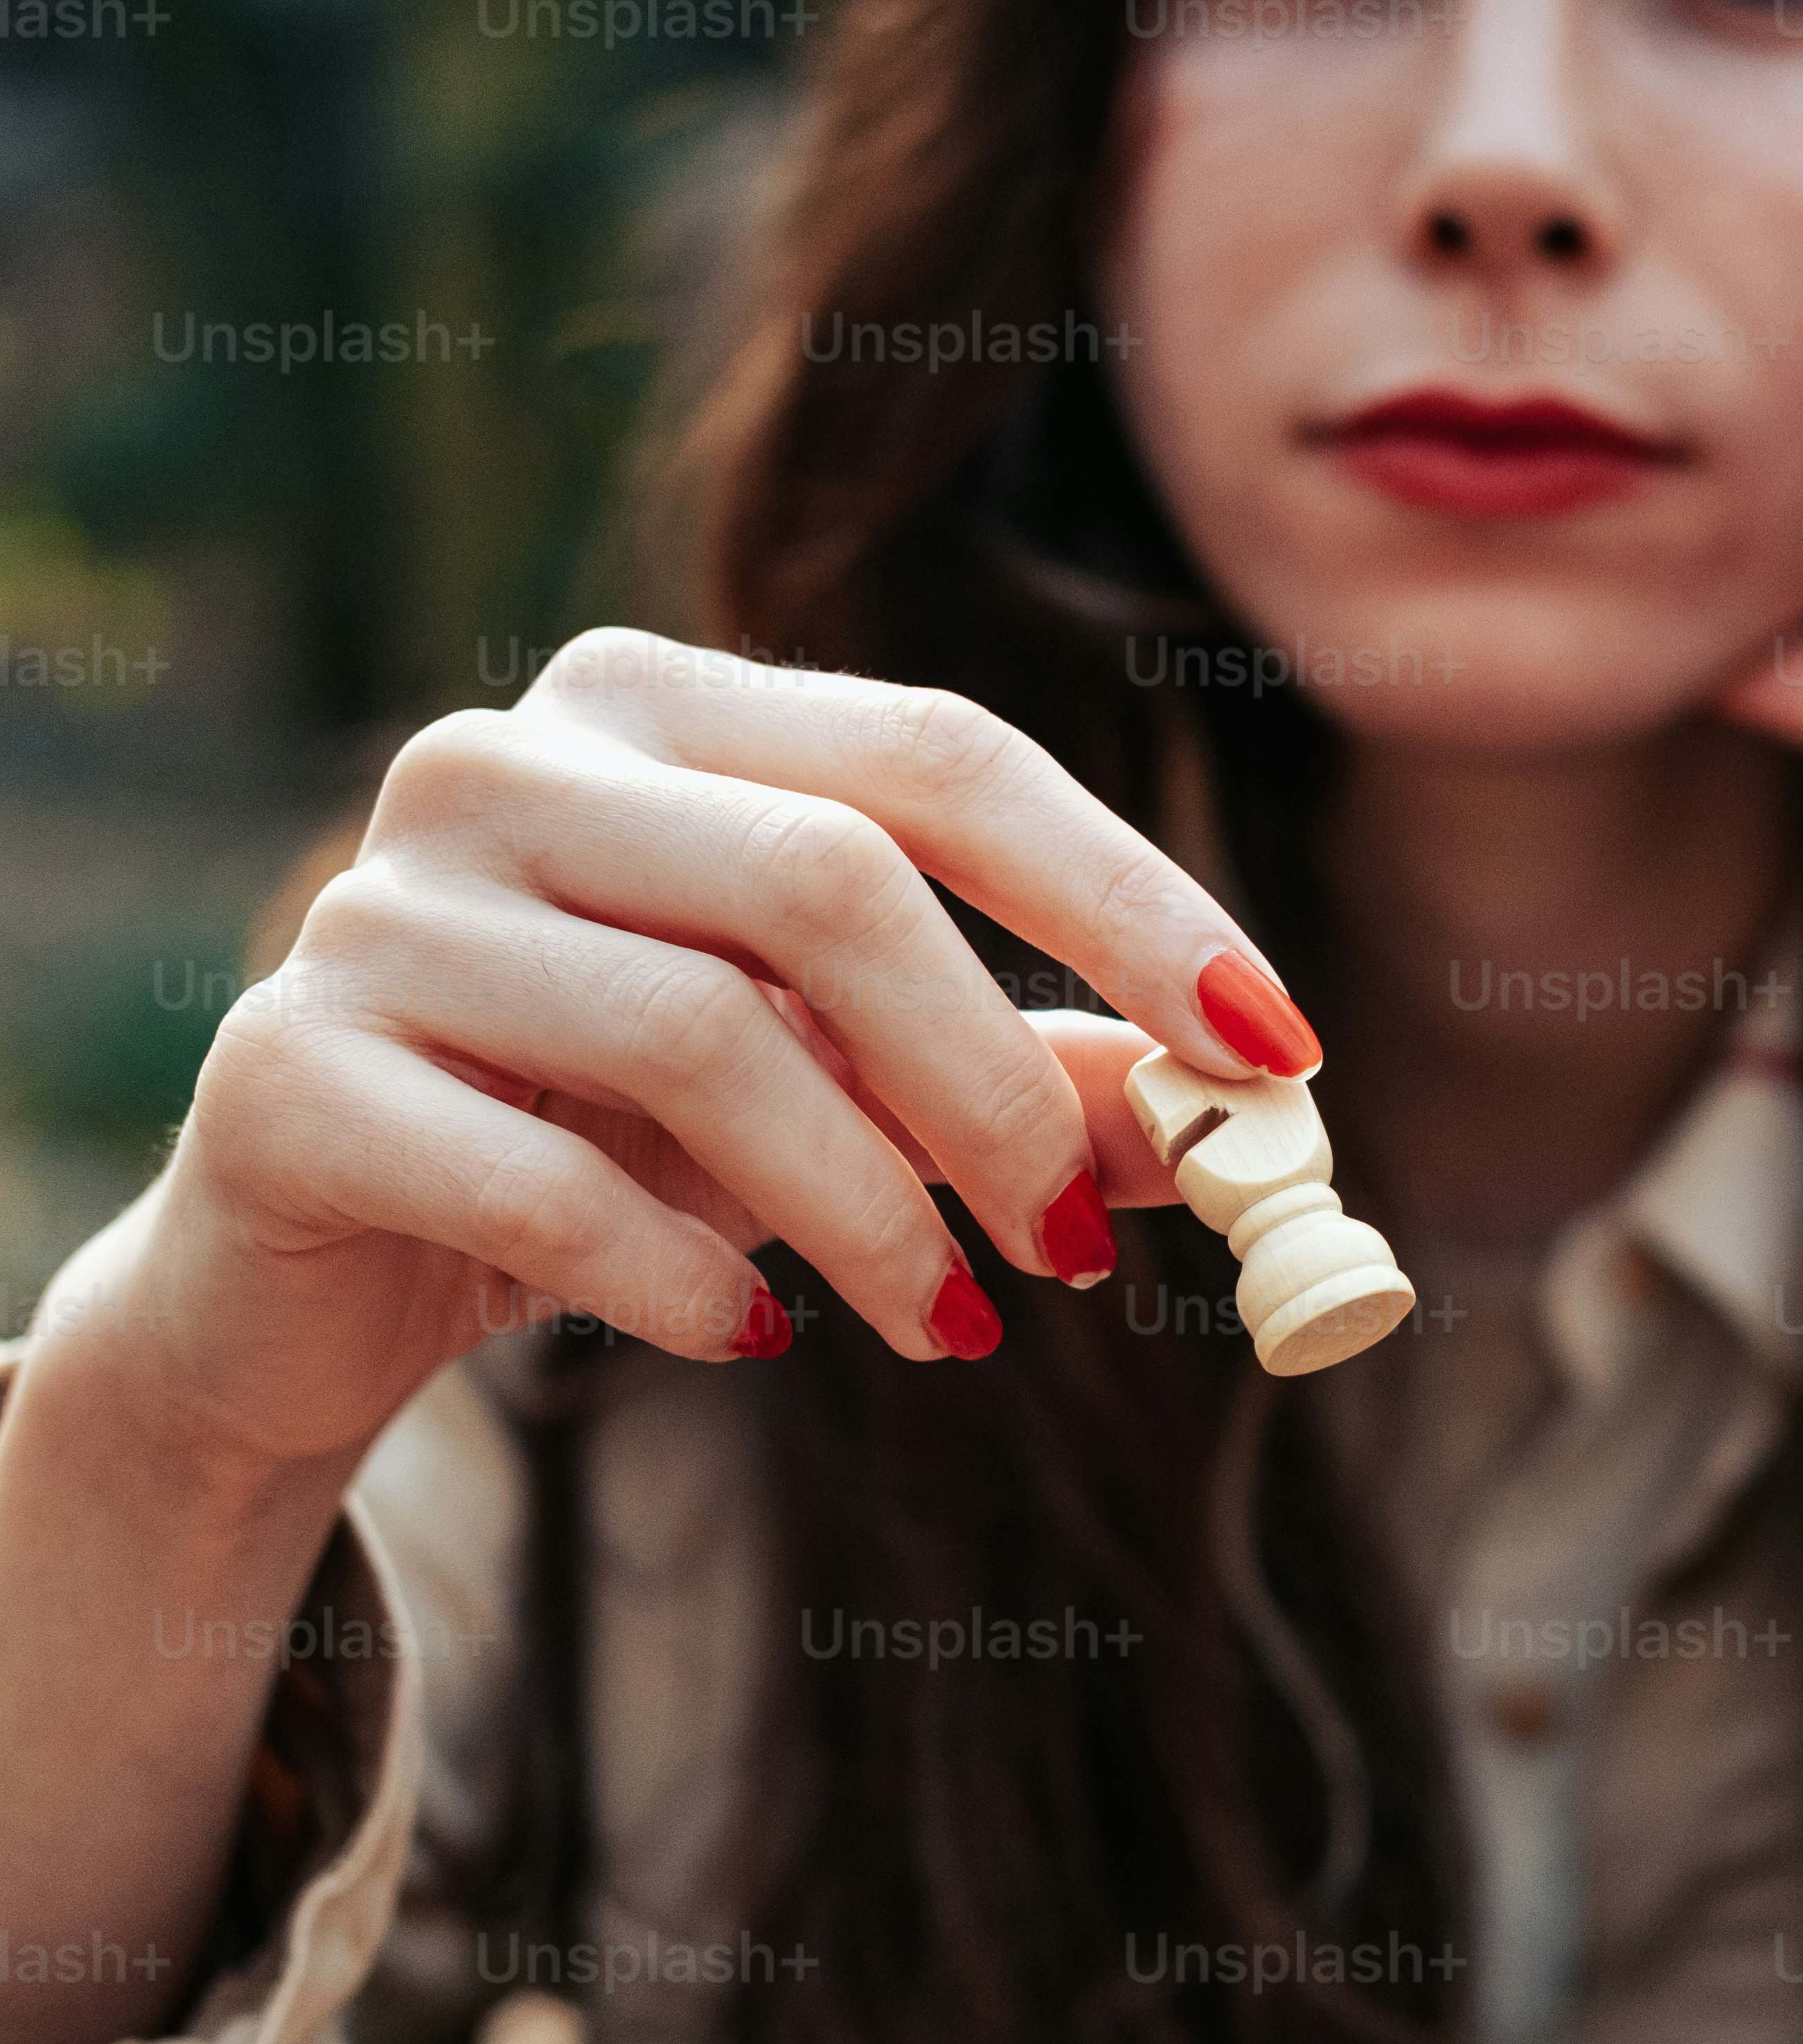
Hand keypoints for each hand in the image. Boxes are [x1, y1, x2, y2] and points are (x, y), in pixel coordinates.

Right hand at [62, 631, 1318, 1483]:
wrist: (309, 1275)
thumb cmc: (610, 1143)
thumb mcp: (837, 1095)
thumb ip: (1025, 1079)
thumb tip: (1242, 1114)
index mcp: (654, 707)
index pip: (938, 753)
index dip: (1123, 899)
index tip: (1274, 1053)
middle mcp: (503, 761)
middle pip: (830, 879)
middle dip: (996, 1081)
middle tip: (1080, 1245)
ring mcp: (376, 907)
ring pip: (700, 1034)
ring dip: (868, 1210)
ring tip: (943, 1321)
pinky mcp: (287, 1076)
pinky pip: (544, 1181)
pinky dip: (685, 1279)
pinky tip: (745, 1336)